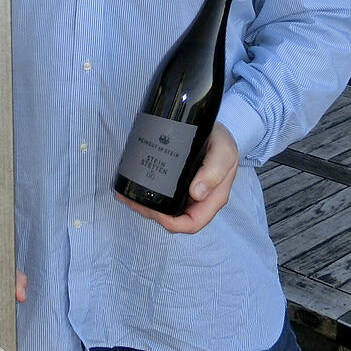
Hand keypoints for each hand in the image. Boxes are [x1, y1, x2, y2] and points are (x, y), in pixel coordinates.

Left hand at [117, 123, 238, 234]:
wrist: (210, 126)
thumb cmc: (220, 141)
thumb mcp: (224, 151)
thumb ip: (214, 171)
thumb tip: (197, 193)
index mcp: (212, 199)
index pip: (192, 223)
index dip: (172, 223)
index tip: (157, 212)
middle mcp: (197, 199)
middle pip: (172, 219)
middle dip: (152, 214)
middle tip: (134, 200)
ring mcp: (185, 192)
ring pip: (163, 209)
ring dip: (144, 207)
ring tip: (126, 196)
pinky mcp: (174, 182)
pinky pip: (158, 194)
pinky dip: (143, 194)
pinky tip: (129, 189)